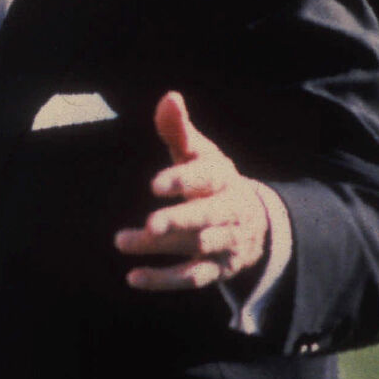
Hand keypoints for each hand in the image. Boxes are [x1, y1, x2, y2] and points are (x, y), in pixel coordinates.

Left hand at [114, 91, 268, 290]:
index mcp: (223, 179)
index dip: (182, 180)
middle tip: (149, 224)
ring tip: (122, 240)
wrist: (255, 221)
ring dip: (161, 247)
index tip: (154, 184)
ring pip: (196, 247)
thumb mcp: (200, 154)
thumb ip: (180, 130)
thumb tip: (169, 97)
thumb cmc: (212, 180)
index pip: (206, 178)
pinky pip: (193, 278)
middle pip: (207, 217)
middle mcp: (229, 211)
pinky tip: (134, 278)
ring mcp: (225, 242)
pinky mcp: (217, 269)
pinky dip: (164, 281)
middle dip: (180, 221)